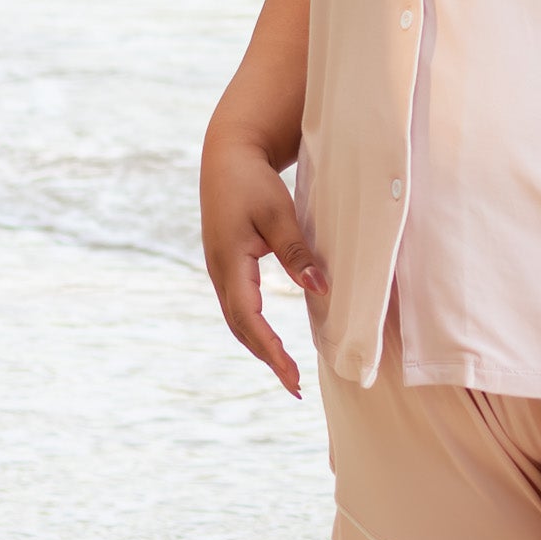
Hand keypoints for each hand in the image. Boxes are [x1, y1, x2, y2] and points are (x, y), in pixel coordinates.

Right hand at [200, 131, 325, 396]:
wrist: (227, 155)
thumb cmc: (253, 181)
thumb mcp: (279, 214)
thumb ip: (296, 253)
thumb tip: (321, 289)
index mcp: (229, 263)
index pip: (249, 319)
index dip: (270, 351)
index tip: (292, 377)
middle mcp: (219, 272)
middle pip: (240, 327)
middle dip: (266, 357)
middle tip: (295, 384)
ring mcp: (219, 269)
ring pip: (237, 319)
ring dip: (259, 345)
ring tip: (286, 370)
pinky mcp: (226, 264)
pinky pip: (238, 306)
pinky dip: (254, 328)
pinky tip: (271, 339)